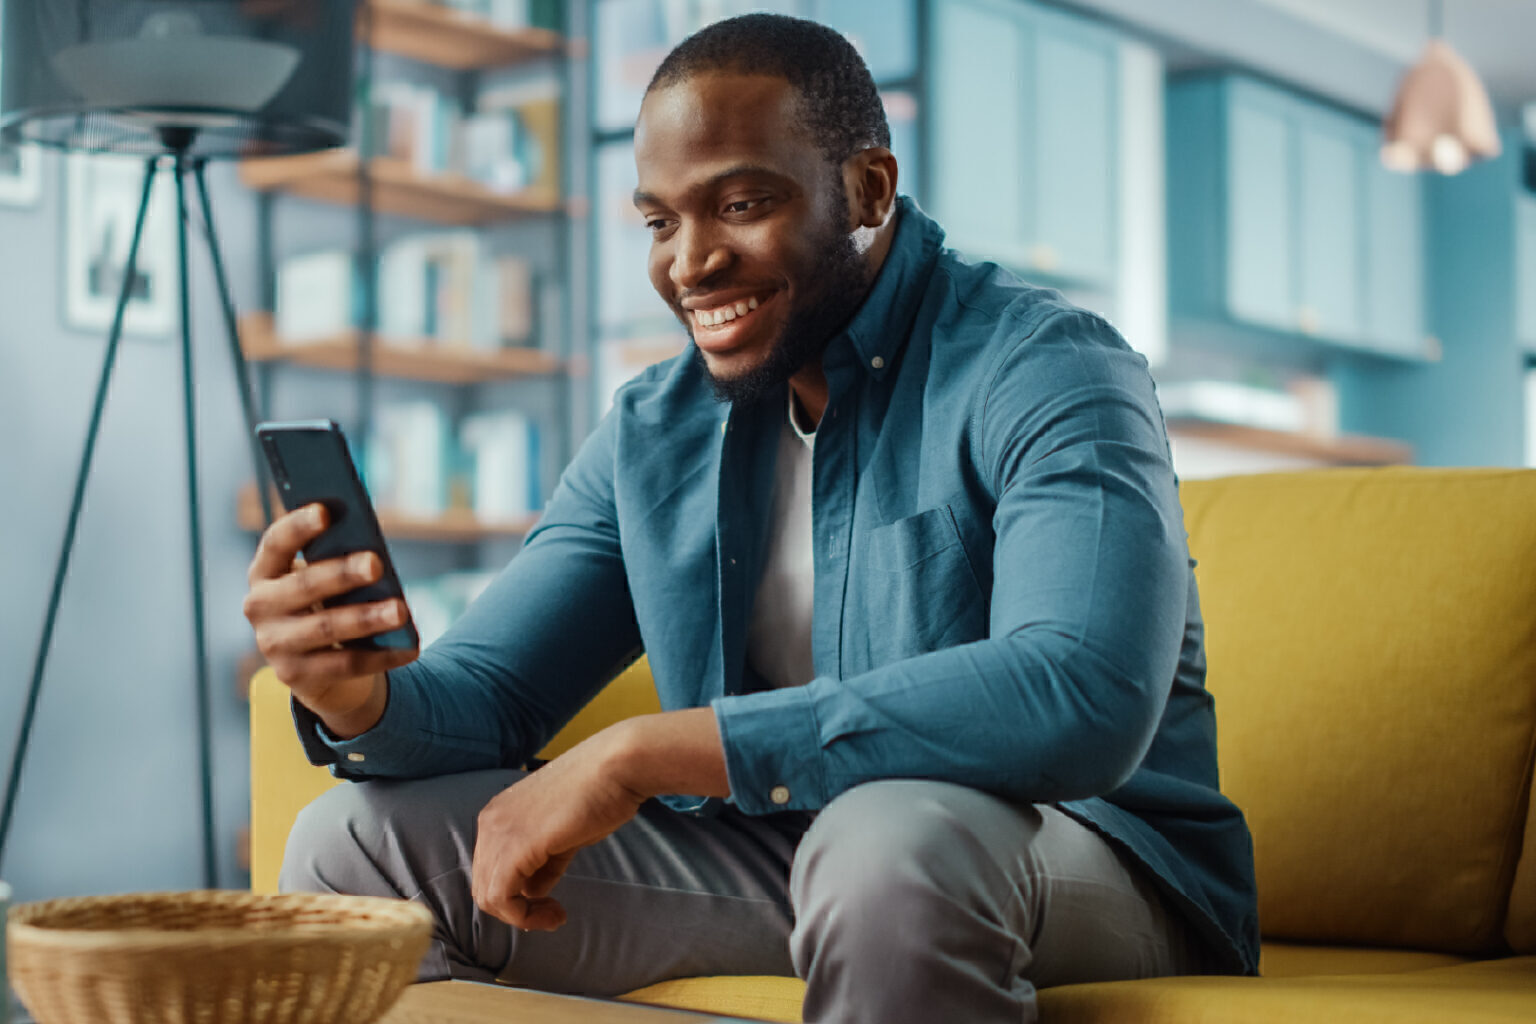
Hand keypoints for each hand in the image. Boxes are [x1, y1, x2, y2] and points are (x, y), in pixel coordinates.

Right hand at [242, 502, 416, 732]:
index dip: (297, 527)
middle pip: (304, 586)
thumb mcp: (325, 581)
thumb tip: (374, 556)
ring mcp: (274, 644)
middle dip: (342, 574)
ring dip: (366, 618)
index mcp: (264, 572)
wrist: (314, 665)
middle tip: (376, 563)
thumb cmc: (325, 603)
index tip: (325, 511)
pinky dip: (381, 656)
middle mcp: (260, 607)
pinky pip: (345, 664)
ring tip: (400, 610)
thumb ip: (337, 563)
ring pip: (326, 628)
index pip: (275, 543)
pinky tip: (409, 647)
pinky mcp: (295, 676)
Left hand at [472, 726, 647, 930]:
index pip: (489, 869)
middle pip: (484, 885)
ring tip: (556, 916)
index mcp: (499, 814)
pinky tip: (555, 913)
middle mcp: (490, 822)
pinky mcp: (515, 847)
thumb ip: (544, 861)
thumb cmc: (600, 791)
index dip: (515, 895)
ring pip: (488, 896)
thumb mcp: (564, 833)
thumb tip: (533, 891)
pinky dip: (525, 916)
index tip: (551, 904)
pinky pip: (502, 898)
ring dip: (522, 916)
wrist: (617, 765)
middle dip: (517, 909)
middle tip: (553, 914)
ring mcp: (499, 833)